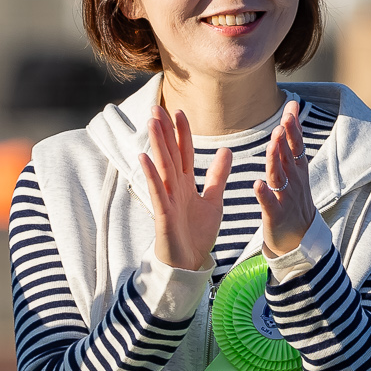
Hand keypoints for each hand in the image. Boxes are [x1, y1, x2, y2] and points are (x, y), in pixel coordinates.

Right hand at [140, 106, 228, 272]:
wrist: (189, 263)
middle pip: (170, 154)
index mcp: (186, 184)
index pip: (184, 153)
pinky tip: (144, 158)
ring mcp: (167, 199)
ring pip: (162, 167)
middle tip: (156, 107)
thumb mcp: (213, 201)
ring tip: (151, 123)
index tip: (180, 111)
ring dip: (156, 144)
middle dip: (164, 131)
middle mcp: (174, 187)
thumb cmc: (196, 234)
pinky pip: (156, 191)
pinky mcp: (163, 214)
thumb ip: (218, 176)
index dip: (182, 133)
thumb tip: (227, 150)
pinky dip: (151, 174)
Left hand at [253, 100, 316, 256]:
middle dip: (288, 136)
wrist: (299, 241)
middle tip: (285, 118)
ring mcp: (286, 198)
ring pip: (279, 175)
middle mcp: (293, 182)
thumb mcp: (294, 174)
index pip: (296, 144)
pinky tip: (257, 184)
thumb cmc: (293, 203)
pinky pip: (269, 203)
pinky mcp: (275, 215)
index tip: (292, 105)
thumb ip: (289, 149)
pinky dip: (264, 193)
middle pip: (290, 155)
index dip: (294, 125)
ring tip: (273, 143)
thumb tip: (287, 121)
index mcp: (297, 171)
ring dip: (276, 159)